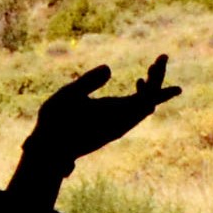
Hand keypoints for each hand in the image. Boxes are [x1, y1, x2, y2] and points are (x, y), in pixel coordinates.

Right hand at [23, 55, 177, 166]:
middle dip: (157, 80)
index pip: (148, 97)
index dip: (157, 78)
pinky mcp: (114, 129)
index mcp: (115, 113)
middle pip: (150, 101)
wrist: (51, 153)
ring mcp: (119, 127)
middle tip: (161, 59)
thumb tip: (108, 68)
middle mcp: (122, 122)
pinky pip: (137, 112)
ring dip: (151, 89)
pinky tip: (138, 84)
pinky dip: (142, 96)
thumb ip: (88, 81)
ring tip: (152, 70)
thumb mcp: (68, 95)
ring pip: (145, 107)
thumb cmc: (56, 122)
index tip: (162, 59)